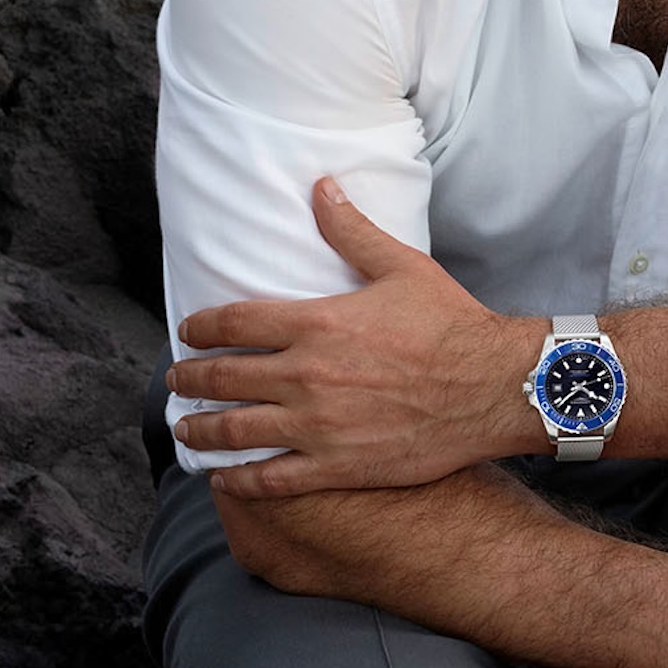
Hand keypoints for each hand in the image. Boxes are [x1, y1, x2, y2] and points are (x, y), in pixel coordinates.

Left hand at [168, 179, 540, 494]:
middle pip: (225, 379)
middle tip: (175, 382)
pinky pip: (273, 479)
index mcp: (318, 323)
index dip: (201, 328)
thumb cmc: (451, 324)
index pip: (236, 323)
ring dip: (202, 429)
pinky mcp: (337, 466)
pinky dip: (239, 479)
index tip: (188, 332)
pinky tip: (223, 477)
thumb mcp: (401, 266)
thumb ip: (351, 230)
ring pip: (237, 431)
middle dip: (190, 380)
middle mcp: (308, 376)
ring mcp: (319, 426)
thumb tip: (321, 188)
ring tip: (187, 428)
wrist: (492, 386)